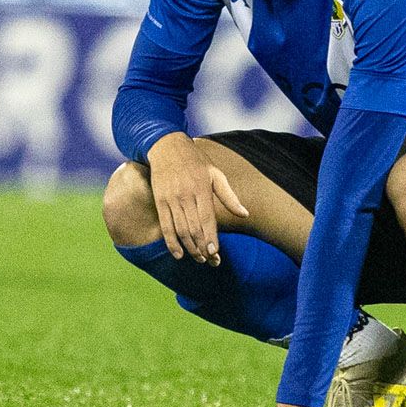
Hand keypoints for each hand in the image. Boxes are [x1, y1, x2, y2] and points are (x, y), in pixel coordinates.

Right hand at [144, 134, 248, 264]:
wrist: (166, 145)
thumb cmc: (194, 160)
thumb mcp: (215, 173)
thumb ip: (229, 196)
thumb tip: (245, 214)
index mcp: (201, 188)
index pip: (207, 219)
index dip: (210, 238)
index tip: (215, 253)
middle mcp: (186, 195)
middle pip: (194, 228)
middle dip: (202, 248)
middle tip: (210, 261)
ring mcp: (171, 199)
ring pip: (180, 230)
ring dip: (190, 248)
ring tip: (199, 258)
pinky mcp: (160, 201)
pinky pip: (165, 226)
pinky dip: (171, 242)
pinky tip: (178, 254)